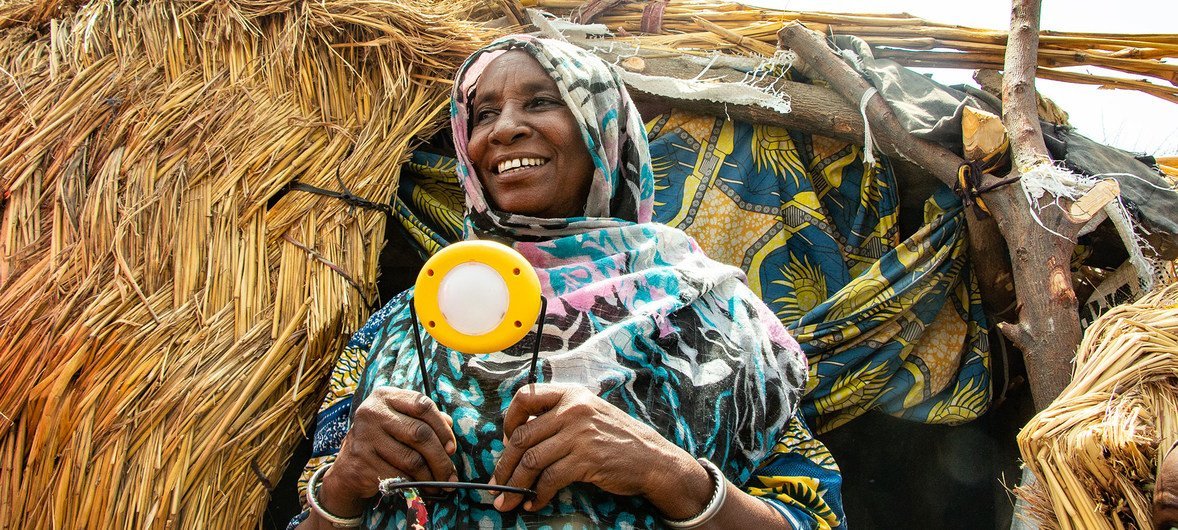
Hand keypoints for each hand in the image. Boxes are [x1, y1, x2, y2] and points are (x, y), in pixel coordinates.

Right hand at [319, 387, 457, 516]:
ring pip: (412, 459)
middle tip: (450, 475)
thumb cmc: (382, 440)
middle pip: (420, 434)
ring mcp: (365, 436)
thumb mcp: (400, 421)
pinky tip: (421, 489)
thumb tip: (450, 424)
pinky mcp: (362, 461)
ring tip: (440, 485)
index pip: (423, 405)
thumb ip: (424, 420)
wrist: (348, 468)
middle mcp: (373, 412)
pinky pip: (399, 476)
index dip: (443, 428)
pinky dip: (414, 485)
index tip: (451, 448)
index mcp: (386, 396)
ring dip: (430, 477)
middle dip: (441, 458)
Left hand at [490, 384, 711, 516]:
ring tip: (508, 501)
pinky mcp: (586, 459)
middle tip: (497, 484)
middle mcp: (573, 409)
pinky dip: (537, 495)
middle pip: (522, 436)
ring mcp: (579, 434)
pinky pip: (549, 479)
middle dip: (504, 464)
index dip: (508, 419)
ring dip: (515, 485)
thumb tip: (520, 439)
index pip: (525, 396)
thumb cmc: (619, 439)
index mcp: (571, 394)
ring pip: (531, 460)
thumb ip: (560, 418)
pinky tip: (534, 503)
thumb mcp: (590, 414)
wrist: (653, 459)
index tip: (505, 439)